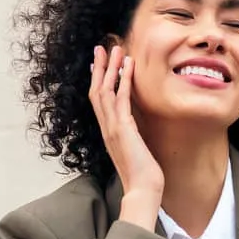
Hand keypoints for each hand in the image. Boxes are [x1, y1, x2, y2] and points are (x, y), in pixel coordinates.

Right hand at [88, 45, 163, 227]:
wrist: (142, 191)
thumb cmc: (142, 175)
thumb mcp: (135, 151)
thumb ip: (132, 138)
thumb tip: (135, 131)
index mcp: (108, 132)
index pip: (98, 101)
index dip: (98, 80)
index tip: (99, 64)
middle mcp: (106, 128)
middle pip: (96, 90)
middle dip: (99, 67)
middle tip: (101, 47)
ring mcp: (112, 128)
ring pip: (105, 91)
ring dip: (110, 68)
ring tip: (115, 48)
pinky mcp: (123, 129)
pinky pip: (121, 99)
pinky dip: (124, 80)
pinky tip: (129, 66)